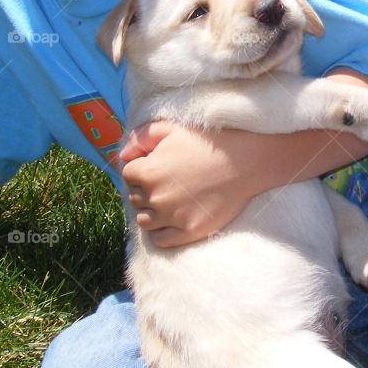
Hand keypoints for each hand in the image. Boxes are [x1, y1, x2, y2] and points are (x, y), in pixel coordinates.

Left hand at [120, 122, 259, 248]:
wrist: (245, 161)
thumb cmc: (208, 141)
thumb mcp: (171, 128)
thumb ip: (141, 137)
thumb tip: (122, 156)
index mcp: (148, 171)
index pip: (127, 175)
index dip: (139, 169)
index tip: (154, 166)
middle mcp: (155, 197)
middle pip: (134, 198)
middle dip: (144, 190)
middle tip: (164, 182)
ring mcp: (172, 217)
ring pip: (144, 220)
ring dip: (150, 211)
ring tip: (168, 200)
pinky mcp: (188, 232)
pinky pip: (160, 239)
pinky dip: (160, 232)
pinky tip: (171, 219)